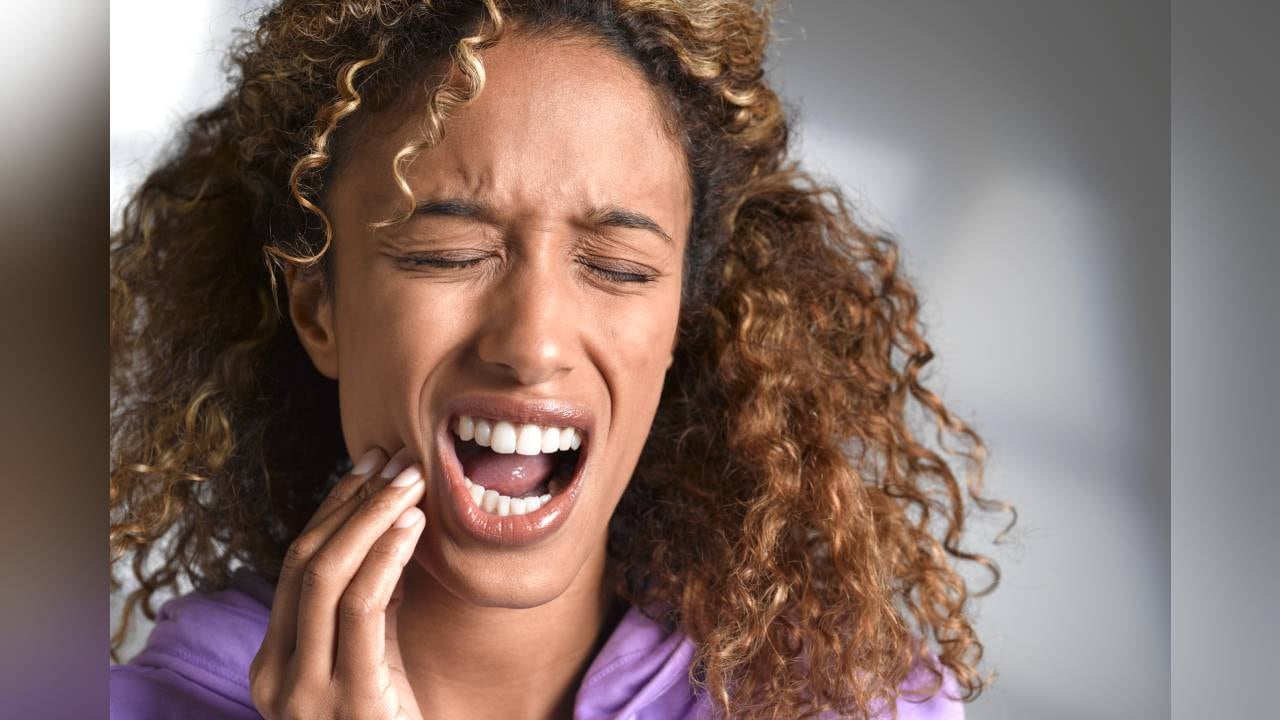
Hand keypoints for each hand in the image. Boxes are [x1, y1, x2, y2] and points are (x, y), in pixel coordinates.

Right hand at [250, 447, 426, 719]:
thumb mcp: (373, 663)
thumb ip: (369, 612)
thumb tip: (386, 538)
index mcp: (274, 664)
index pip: (296, 566)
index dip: (332, 509)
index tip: (368, 465)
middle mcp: (276, 676)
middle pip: (303, 562)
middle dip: (350, 500)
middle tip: (392, 458)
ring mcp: (304, 692)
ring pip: (325, 576)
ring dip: (370, 516)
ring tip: (410, 480)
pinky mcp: (347, 700)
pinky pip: (361, 609)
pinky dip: (385, 556)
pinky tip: (412, 526)